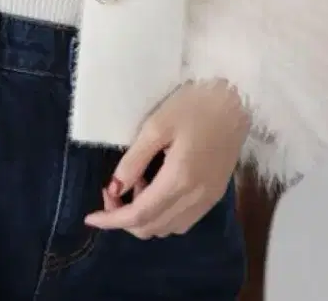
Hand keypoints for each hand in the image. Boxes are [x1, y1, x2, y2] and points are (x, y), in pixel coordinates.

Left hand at [84, 80, 250, 238]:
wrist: (237, 99)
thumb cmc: (194, 104)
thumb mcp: (157, 125)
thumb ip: (134, 160)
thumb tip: (114, 189)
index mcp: (179, 181)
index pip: (139, 216)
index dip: (112, 220)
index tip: (90, 217)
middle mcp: (196, 198)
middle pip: (153, 228)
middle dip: (125, 217)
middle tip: (111, 189)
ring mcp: (209, 199)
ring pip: (168, 227)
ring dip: (145, 215)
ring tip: (136, 182)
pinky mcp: (215, 194)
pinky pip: (183, 219)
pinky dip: (163, 212)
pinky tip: (157, 185)